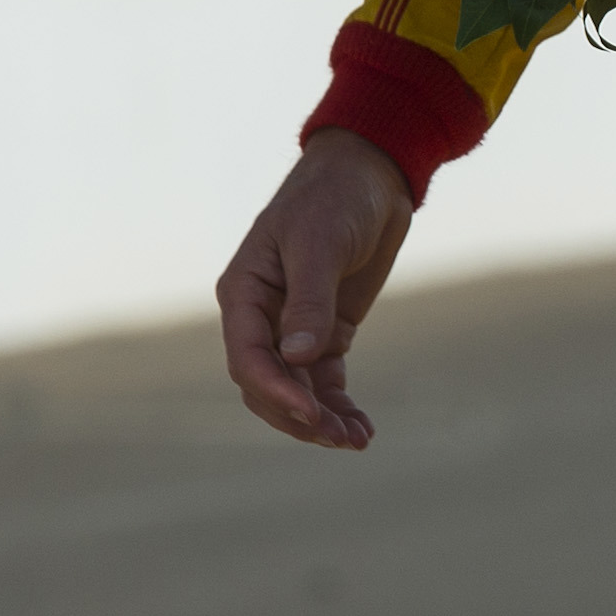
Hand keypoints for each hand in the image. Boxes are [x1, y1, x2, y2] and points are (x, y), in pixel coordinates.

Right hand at [216, 134, 418, 448]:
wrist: (371, 175)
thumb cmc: (334, 198)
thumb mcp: (319, 243)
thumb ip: (308, 301)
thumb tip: (296, 358)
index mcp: (244, 292)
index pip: (247, 356)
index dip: (274, 390)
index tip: (310, 414)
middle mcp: (262, 316)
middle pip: (266, 385)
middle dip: (298, 416)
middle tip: (338, 437)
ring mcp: (294, 328)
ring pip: (295, 391)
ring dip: (321, 421)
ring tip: (356, 441)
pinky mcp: (327, 333)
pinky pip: (324, 382)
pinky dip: (339, 407)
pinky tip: (361, 430)